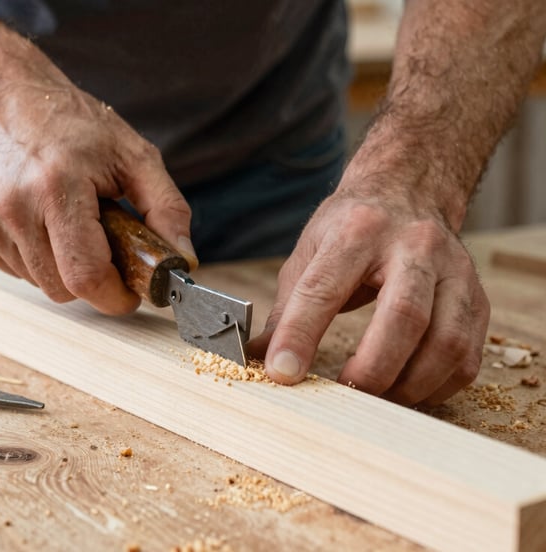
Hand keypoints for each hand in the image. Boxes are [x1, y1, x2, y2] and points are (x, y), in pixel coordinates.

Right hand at [0, 74, 195, 314]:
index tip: (130, 293)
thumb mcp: (134, 155)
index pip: (85, 276)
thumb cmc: (73, 125)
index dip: (114, 296)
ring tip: (70, 224)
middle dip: (92, 281)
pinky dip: (37, 259)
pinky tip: (42, 223)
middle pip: (61, 289)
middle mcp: (15, 206)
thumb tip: (183, 262)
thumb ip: (167, 208)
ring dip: (63, 268)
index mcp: (58, 186)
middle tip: (105, 248)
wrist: (0, 99)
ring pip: (39, 283)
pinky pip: (16, 271)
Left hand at [247, 184, 489, 405]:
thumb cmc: (353, 227)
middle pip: (404, 316)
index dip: (300, 335)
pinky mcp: (477, 297)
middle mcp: (414, 246)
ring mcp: (454, 271)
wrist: (410, 191)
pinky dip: (438, 385)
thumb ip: (286, 308)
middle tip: (345, 393)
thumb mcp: (310, 251)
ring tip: (376, 398)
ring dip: (409, 384)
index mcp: (359, 230)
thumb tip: (258, 358)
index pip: (325, 288)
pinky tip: (409, 388)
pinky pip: (467, 355)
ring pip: (445, 341)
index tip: (282, 373)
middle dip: (372, 368)